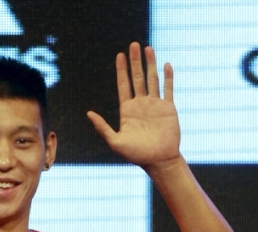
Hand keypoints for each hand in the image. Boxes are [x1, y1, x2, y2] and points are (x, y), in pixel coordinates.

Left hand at [87, 43, 180, 171]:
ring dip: (150, 64)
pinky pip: (168, 89)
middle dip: (135, 62)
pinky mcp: (168, 108)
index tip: (120, 55)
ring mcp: (155, 105)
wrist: (159, 161)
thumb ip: (102, 127)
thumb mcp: (115, 142)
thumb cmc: (136, 155)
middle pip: (137, 78)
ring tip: (148, 48)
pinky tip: (166, 65)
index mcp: (127, 111)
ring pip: (152, 79)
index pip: (123, 85)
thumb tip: (88, 113)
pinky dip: (167, 77)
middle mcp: (141, 105)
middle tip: (133, 45)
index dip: (121, 70)